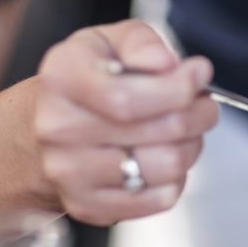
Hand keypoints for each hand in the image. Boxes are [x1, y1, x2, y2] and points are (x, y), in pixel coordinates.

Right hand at [35, 19, 217, 224]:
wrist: (42, 132)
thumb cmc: (88, 80)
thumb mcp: (108, 41)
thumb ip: (140, 43)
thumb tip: (167, 64)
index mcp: (62, 78)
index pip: (126, 98)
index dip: (176, 89)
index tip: (200, 73)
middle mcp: (57, 127)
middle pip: (155, 132)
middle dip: (197, 115)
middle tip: (204, 105)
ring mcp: (68, 172)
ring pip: (164, 167)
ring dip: (191, 146)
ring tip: (188, 131)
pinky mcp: (87, 205)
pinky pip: (159, 198)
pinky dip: (177, 178)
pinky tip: (166, 157)